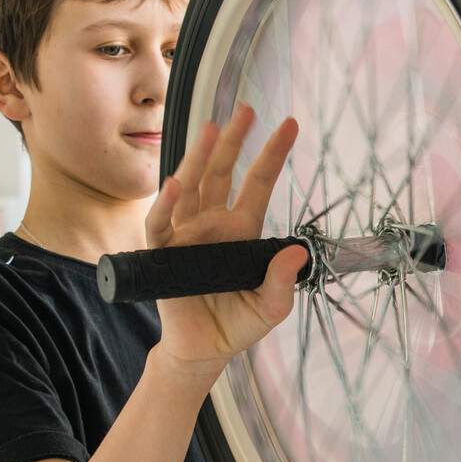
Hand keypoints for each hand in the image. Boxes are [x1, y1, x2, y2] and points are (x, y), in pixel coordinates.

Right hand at [144, 104, 307, 376]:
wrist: (201, 351)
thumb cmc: (236, 325)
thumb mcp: (270, 308)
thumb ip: (282, 282)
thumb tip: (297, 253)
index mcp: (241, 231)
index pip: (257, 184)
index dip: (272, 155)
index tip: (289, 124)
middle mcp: (212, 225)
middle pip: (222, 173)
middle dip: (233, 141)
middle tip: (246, 110)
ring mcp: (186, 234)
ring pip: (191, 186)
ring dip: (199, 156)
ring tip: (211, 126)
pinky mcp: (163, 252)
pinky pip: (162, 222)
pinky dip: (167, 202)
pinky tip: (177, 182)